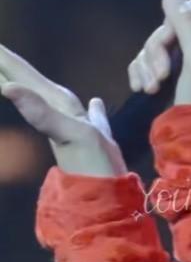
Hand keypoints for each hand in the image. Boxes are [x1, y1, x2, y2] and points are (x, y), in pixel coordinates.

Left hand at [0, 43, 121, 174]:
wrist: (109, 201)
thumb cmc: (91, 168)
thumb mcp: (67, 134)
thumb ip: (39, 111)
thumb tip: (8, 87)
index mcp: (51, 106)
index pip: (21, 76)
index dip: (5, 60)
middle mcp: (58, 113)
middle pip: (29, 82)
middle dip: (10, 66)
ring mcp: (74, 127)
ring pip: (50, 97)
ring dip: (36, 83)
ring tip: (24, 71)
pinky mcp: (94, 140)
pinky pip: (87, 116)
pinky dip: (90, 110)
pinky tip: (95, 104)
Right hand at [128, 0, 190, 105]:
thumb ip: (188, 26)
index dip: (181, 20)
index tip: (171, 42)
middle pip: (181, 24)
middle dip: (161, 49)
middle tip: (159, 75)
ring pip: (165, 41)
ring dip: (150, 62)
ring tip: (150, 87)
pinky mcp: (186, 71)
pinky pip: (157, 56)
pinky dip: (145, 70)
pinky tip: (141, 87)